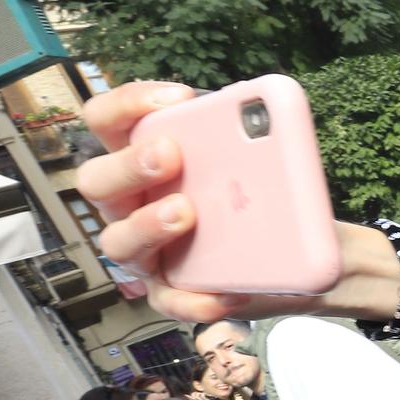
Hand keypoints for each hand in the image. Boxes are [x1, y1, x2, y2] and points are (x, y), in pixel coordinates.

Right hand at [76, 82, 399, 323]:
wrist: (302, 257)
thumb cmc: (262, 198)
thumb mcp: (261, 164)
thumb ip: (253, 140)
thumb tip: (267, 119)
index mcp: (142, 160)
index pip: (107, 122)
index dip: (128, 104)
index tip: (179, 98)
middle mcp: (130, 204)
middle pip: (97, 181)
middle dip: (129, 164)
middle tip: (171, 154)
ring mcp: (144, 251)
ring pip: (118, 242)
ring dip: (148, 224)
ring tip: (186, 213)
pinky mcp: (171, 292)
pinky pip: (171, 301)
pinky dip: (195, 299)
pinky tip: (225, 293)